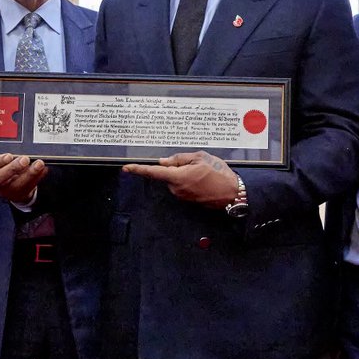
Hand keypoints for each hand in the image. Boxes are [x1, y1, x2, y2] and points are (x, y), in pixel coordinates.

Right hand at [0, 153, 47, 202]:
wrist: (13, 186)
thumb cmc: (6, 169)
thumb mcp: (3, 162)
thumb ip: (8, 156)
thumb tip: (20, 147)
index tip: (8, 155)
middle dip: (12, 168)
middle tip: (24, 159)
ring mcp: (7, 192)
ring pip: (16, 186)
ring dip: (29, 174)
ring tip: (38, 164)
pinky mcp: (20, 195)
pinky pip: (29, 188)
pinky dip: (37, 178)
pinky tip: (42, 170)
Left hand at [123, 151, 238, 206]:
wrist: (233, 194)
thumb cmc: (218, 174)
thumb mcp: (200, 158)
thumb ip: (179, 159)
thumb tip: (164, 162)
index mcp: (178, 177)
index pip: (153, 172)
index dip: (139, 170)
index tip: (126, 168)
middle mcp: (177, 189)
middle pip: (168, 174)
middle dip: (177, 167)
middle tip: (195, 163)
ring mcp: (182, 196)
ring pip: (176, 180)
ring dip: (185, 173)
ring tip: (204, 172)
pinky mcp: (188, 200)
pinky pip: (183, 186)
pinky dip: (190, 180)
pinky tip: (204, 179)